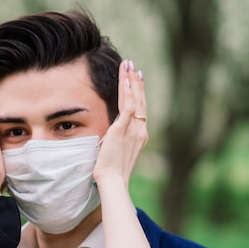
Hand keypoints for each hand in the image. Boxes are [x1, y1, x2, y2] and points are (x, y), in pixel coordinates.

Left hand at [93, 59, 147, 186]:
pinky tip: (126, 81)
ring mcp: (133, 130)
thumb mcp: (115, 151)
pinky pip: (128, 108)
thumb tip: (108, 136)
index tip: (136, 81)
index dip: (138, 94)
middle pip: (140, 101)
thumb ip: (115, 140)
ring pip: (134, 100)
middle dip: (136, 83)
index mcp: (139, 136)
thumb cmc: (112, 171)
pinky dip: (128, 93)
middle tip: (134, 66)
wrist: (113, 181)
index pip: (140, 110)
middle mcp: (140, 131)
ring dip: (131, 81)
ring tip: (129, 65)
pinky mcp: (123, 130)